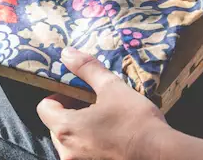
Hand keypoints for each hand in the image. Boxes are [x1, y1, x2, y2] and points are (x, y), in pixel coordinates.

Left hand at [37, 48, 174, 159]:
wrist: (158, 152)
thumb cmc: (135, 120)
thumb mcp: (112, 87)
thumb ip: (87, 69)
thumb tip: (67, 53)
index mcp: (66, 127)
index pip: (44, 107)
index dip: (59, 96)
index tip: (78, 92)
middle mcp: (66, 150)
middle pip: (56, 125)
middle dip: (72, 113)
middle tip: (96, 105)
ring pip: (70, 141)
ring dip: (81, 130)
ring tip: (106, 122)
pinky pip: (82, 153)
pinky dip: (91, 144)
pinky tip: (112, 138)